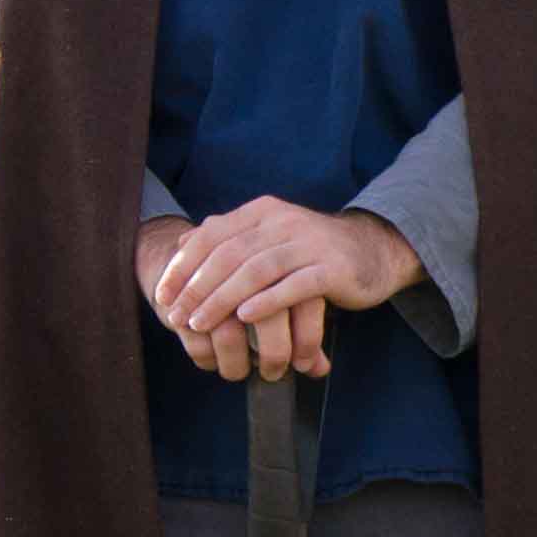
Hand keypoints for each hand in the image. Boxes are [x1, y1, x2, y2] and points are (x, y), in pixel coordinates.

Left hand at [140, 198, 419, 380]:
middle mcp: (284, 221)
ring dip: (223, 299)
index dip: (184, 267)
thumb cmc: (312, 252)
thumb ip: (231, 238)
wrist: (373, 250)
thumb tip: (183, 242)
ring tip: (201, 324)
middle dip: (197, 289)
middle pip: (229, 254)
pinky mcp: (332, 268)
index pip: (211, 235)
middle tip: (177, 317)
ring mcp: (310, 243)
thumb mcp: (269, 237)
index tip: (163, 296)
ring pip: (256, 270)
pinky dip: (266, 302)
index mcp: (263, 212)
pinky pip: (294, 286)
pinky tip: (245, 318)